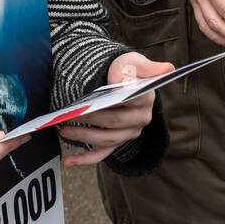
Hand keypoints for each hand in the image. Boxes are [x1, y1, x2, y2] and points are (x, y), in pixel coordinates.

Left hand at [58, 52, 173, 166]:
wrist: (120, 79)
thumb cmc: (126, 70)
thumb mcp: (133, 62)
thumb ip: (143, 66)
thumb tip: (161, 70)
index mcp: (146, 97)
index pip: (131, 100)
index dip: (114, 100)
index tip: (96, 99)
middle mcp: (141, 118)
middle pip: (115, 122)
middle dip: (91, 119)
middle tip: (70, 114)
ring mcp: (129, 132)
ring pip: (107, 139)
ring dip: (84, 137)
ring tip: (63, 129)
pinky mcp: (117, 141)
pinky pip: (102, 153)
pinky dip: (85, 159)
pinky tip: (69, 161)